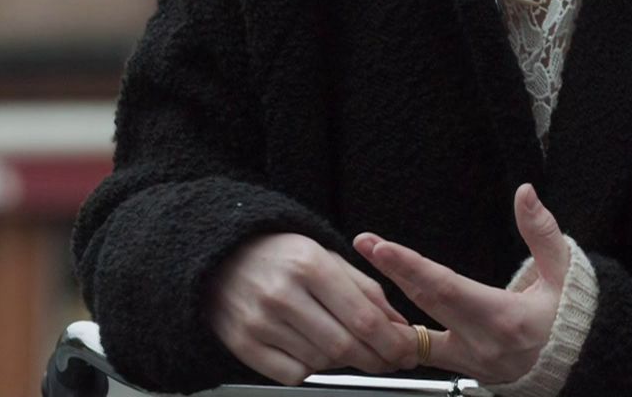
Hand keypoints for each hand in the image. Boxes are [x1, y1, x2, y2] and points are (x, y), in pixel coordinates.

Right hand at [207, 232, 417, 384]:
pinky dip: (312, 369)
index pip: (361, 317)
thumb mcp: (327, 257)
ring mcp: (259, 322)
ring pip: (320, 362)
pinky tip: (316, 353)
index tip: (407, 351)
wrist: (223, 259)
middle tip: (392, 361)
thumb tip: (398, 324)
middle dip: (376, 359)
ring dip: (346, 364)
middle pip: (343, 345)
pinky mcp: (242, 345)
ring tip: (354, 351)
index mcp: (309, 266)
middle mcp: (282, 295)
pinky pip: (291, 374)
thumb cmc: (282, 257)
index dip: (391, 341)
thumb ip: (366, 289)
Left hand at [356, 184, 571, 384]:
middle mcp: (480, 343)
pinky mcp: (463, 370)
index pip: (445, 287)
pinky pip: (423, 354)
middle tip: (366, 244)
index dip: (410, 266)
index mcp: (504, 316)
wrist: (579, 362)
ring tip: (360, 282)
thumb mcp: (564, 270)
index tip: (382, 247)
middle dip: (390, 273)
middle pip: (424, 304)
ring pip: (414, 339)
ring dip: (385, 310)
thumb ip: (541, 230)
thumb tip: (525, 193)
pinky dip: (400, 335)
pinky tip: (381, 316)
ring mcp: (469, 362)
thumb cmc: (571, 314)